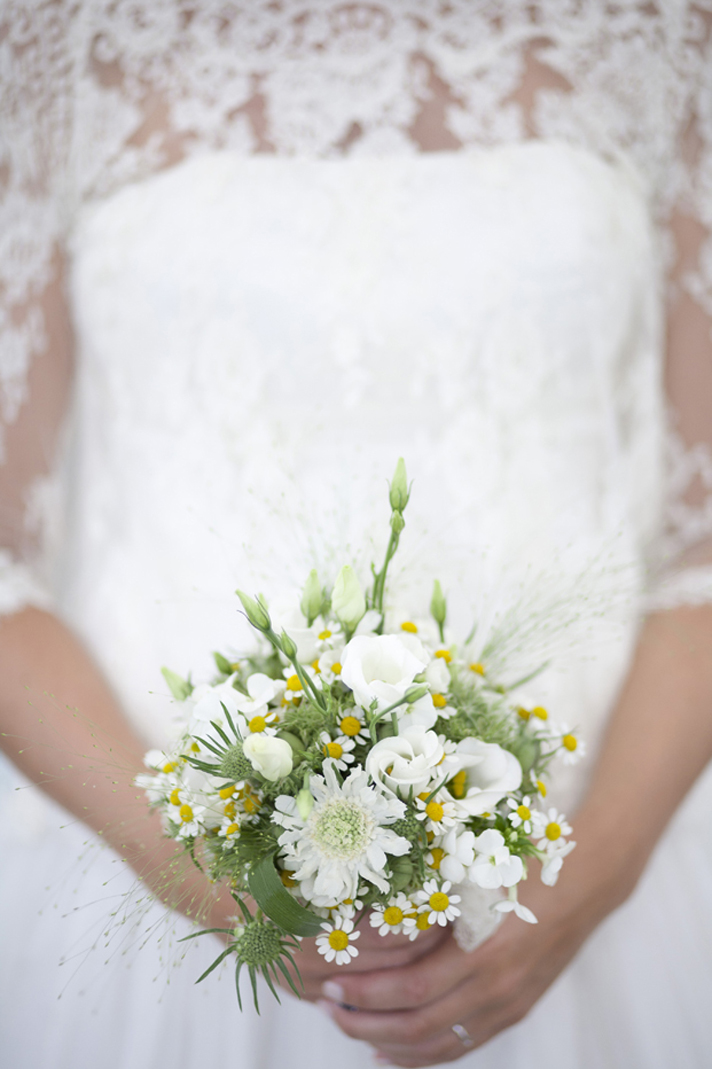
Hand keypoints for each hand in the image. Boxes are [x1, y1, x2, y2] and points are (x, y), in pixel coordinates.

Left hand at [316, 818, 630, 1065]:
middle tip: (327, 1004)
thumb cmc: (522, 863)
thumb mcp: (474, 873)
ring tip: (349, 1026)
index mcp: (483, 950)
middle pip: (417, 1026)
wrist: (586, 880)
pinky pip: (462, 1045)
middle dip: (364, 1021)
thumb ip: (430, 897)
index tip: (329, 980)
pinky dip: (423, 1054)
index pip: (411, 990)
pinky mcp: (515, 1010)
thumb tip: (366, 908)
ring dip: (387, 1043)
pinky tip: (389, 1050)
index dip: (366, 993)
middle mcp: (496, 987)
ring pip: (437, 1045)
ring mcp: (508, 1004)